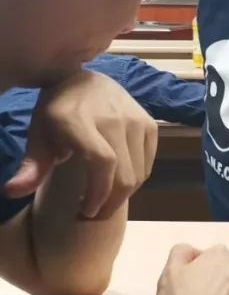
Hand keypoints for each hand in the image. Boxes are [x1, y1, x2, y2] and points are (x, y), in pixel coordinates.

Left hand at [3, 70, 157, 219]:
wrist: (85, 80)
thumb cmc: (57, 111)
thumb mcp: (38, 134)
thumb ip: (32, 165)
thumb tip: (13, 191)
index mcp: (79, 121)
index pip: (102, 161)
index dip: (98, 192)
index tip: (85, 210)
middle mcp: (113, 118)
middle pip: (124, 174)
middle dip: (110, 203)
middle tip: (93, 214)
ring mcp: (135, 120)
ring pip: (139, 172)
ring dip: (123, 194)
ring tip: (104, 200)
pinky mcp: (149, 124)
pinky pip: (148, 162)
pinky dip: (136, 179)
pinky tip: (118, 181)